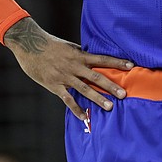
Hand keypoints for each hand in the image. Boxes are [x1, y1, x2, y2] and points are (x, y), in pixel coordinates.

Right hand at [4, 17, 133, 121]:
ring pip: (84, 89)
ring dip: (98, 99)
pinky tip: (84, 117)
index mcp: (79, 55)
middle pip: (96, 76)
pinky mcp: (54, 85)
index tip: (131, 65)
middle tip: (124, 94)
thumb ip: (80, 53)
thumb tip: (93, 57)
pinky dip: (76, 109)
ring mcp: (64, 77)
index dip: (117, 62)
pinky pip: (67, 99)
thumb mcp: (68, 46)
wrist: (29, 44)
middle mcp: (74, 66)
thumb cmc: (49, 44)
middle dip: (111, 85)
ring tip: (110, 107)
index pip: (102, 59)